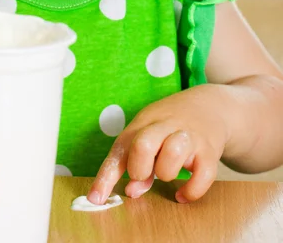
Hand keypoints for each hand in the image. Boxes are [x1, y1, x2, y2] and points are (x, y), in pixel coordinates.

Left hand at [87, 85, 229, 204]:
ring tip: (166, 174)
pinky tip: (182, 193)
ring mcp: (189, 136)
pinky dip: (191, 190)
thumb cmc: (170, 125)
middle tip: (142, 176)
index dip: (106, 176)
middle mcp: (165, 126)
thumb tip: (132, 191)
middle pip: (143, 144)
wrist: (210, 106)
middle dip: (139, 169)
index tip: (95, 198)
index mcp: (143, 123)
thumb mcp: (149, 132)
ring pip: (173, 152)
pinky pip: (203, 175)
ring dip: (166, 172)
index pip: (120, 148)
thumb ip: (136, 160)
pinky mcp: (210, 150)